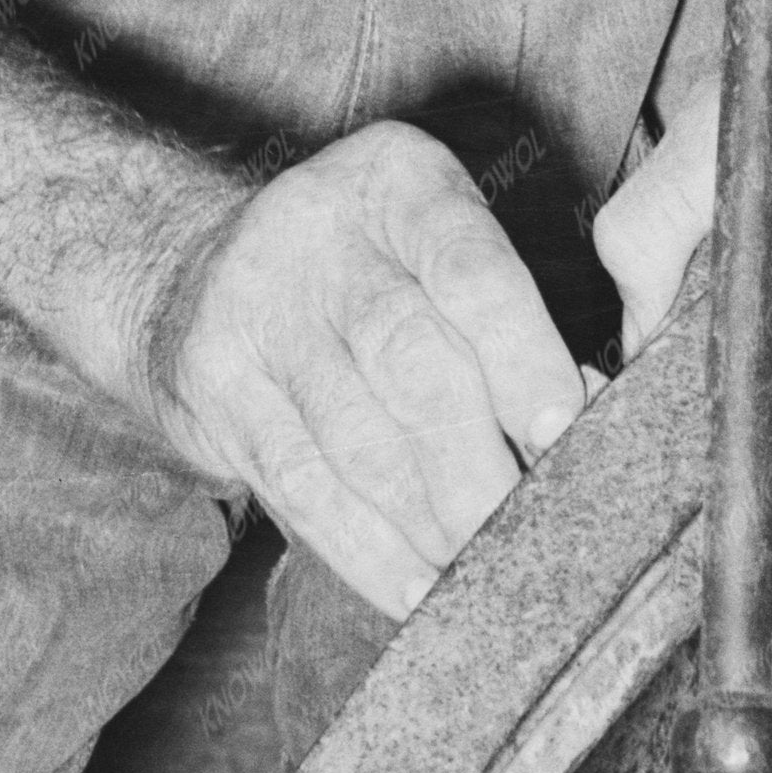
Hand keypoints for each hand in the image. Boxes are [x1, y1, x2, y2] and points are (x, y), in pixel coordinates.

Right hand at [133, 125, 591, 621]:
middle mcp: (318, 235)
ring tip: (486, 568)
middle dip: (477, 461)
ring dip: (432, 522)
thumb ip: (509, 317)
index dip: (520, 352)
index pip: (468, 266)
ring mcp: (255, 315)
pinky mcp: (215, 395)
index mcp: (398, 183)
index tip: (561, 428)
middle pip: (408, 358)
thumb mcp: (434, 240)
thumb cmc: (367, 266)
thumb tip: (576, 425)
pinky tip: (420, 589)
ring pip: (356, 439)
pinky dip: (370, 553)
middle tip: (529, 525)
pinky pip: (304, 489)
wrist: (194, 268)